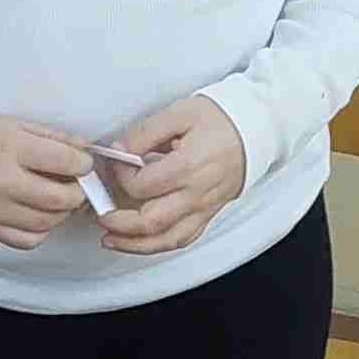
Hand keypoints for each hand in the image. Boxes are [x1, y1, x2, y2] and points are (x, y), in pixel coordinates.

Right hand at [0, 113, 98, 250]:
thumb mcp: (16, 126)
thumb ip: (54, 137)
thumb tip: (87, 151)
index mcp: (11, 148)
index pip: (65, 161)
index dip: (83, 163)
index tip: (82, 163)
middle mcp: (2, 181)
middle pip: (61, 198)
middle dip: (79, 192)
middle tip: (76, 185)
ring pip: (48, 222)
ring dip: (61, 212)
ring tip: (56, 198)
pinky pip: (28, 240)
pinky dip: (40, 230)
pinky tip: (36, 214)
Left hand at [95, 95, 246, 255]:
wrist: (258, 129)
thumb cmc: (221, 119)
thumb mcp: (180, 112)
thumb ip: (145, 133)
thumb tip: (118, 151)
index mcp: (190, 166)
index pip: (143, 185)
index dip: (122, 177)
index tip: (117, 165)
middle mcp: (198, 193)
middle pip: (151, 221)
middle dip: (119, 222)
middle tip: (100, 214)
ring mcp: (205, 207)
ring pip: (167, 239)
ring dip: (134, 245)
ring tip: (110, 239)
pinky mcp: (209, 213)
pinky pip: (184, 238)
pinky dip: (158, 245)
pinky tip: (139, 242)